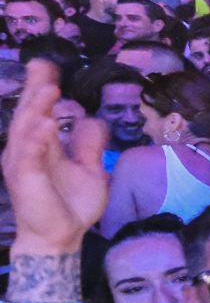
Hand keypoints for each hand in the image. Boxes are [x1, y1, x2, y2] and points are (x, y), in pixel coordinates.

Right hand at [2, 60, 108, 254]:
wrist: (61, 237)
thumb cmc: (71, 205)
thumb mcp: (89, 169)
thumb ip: (89, 145)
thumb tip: (93, 120)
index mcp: (41, 145)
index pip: (40, 110)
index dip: (41, 88)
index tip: (46, 66)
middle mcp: (27, 149)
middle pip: (29, 113)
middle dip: (36, 89)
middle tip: (42, 66)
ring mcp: (24, 163)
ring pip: (26, 129)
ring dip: (37, 108)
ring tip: (50, 89)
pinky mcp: (25, 178)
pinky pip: (29, 155)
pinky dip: (37, 138)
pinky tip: (48, 124)